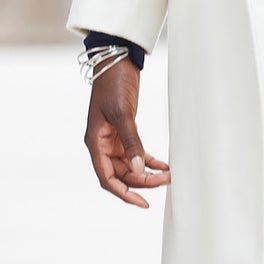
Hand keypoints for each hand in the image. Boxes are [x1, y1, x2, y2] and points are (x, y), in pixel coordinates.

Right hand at [83, 59, 170, 207]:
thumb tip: (140, 169)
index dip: (124, 193)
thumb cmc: (113, 84)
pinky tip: (164, 165)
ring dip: (148, 172)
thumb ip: (132, 142)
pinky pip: (136, 154)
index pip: (107, 178)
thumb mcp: (123, 113)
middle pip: (121, 175)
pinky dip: (149, 161)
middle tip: (166, 181)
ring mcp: (113, 139)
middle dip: (142, 181)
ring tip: (169, 174)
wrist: (116, 61)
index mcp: (95, 143)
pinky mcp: (124, 132)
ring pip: (131, 166)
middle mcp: (102, 145)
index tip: (142, 202)